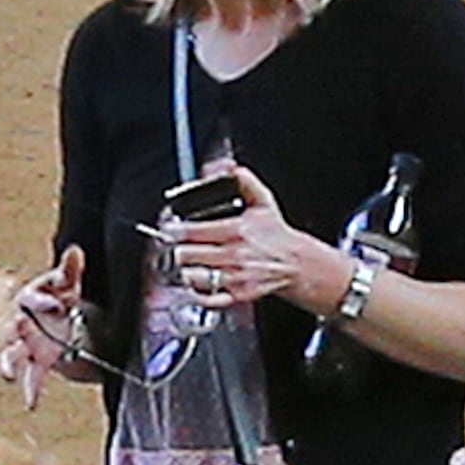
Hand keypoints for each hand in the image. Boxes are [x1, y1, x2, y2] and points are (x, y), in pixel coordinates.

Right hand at [0, 245, 87, 406]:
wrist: (68, 322)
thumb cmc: (64, 298)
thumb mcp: (70, 284)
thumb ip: (70, 270)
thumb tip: (75, 251)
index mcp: (31, 299)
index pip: (32, 297)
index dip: (43, 300)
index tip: (57, 305)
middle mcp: (23, 321)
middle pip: (13, 325)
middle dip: (17, 328)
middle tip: (20, 328)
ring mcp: (28, 344)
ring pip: (11, 354)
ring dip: (8, 364)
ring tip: (7, 375)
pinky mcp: (37, 362)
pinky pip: (31, 377)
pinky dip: (31, 390)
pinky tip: (32, 404)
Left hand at [164, 162, 345, 313]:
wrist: (295, 264)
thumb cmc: (276, 235)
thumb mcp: (262, 201)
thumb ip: (244, 180)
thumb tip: (229, 167)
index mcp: (236, 231)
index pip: (193, 231)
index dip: (175, 229)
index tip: (169, 228)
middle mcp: (233, 255)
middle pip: (187, 255)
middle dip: (176, 250)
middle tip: (172, 247)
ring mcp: (234, 277)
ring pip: (192, 276)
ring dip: (184, 270)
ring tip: (183, 264)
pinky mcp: (236, 294)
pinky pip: (207, 297)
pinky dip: (197, 292)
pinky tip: (196, 282)